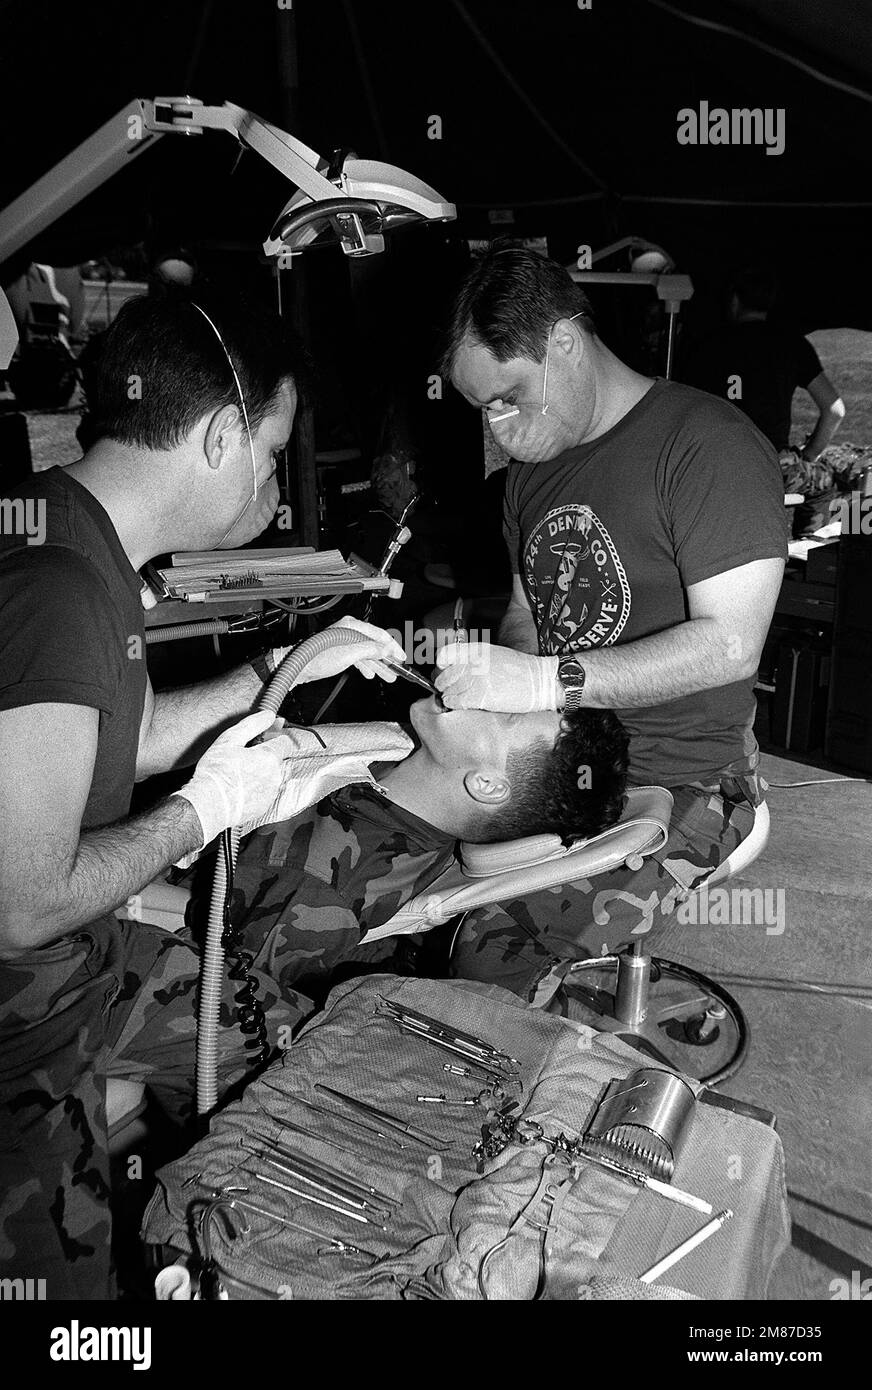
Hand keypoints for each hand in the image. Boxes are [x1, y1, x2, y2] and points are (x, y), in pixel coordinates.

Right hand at [171, 710, 296, 848]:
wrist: (208, 806)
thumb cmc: (216, 772)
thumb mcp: (230, 739)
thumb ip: (252, 724)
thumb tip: (269, 715)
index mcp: (269, 757)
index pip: (285, 742)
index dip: (275, 737)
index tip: (264, 738)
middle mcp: (275, 775)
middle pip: (278, 760)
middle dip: (266, 757)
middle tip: (245, 758)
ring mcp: (271, 793)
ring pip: (273, 777)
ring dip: (262, 773)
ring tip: (240, 774)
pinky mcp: (264, 807)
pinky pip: (266, 793)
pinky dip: (257, 789)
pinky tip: (240, 788)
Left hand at [290, 616, 405, 683]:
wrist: (301, 666)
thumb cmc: (318, 657)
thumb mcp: (349, 654)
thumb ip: (370, 650)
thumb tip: (386, 650)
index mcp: (352, 626)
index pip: (379, 634)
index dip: (392, 647)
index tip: (401, 657)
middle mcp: (349, 631)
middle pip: (375, 644)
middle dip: (387, 658)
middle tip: (398, 669)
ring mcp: (345, 641)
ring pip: (368, 653)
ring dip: (378, 665)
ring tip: (389, 676)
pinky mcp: (340, 651)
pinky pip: (359, 657)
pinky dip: (366, 666)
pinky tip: (371, 674)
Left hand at [435, 642, 560, 712]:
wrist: (540, 681)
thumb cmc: (522, 671)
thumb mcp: (495, 655)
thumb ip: (475, 660)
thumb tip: (458, 670)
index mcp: (476, 650)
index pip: (444, 655)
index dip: (440, 666)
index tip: (443, 672)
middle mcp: (472, 662)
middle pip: (443, 676)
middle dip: (444, 685)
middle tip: (450, 690)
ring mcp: (474, 679)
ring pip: (447, 691)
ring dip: (449, 697)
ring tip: (457, 699)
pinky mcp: (479, 696)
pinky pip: (455, 702)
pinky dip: (455, 705)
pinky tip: (462, 704)